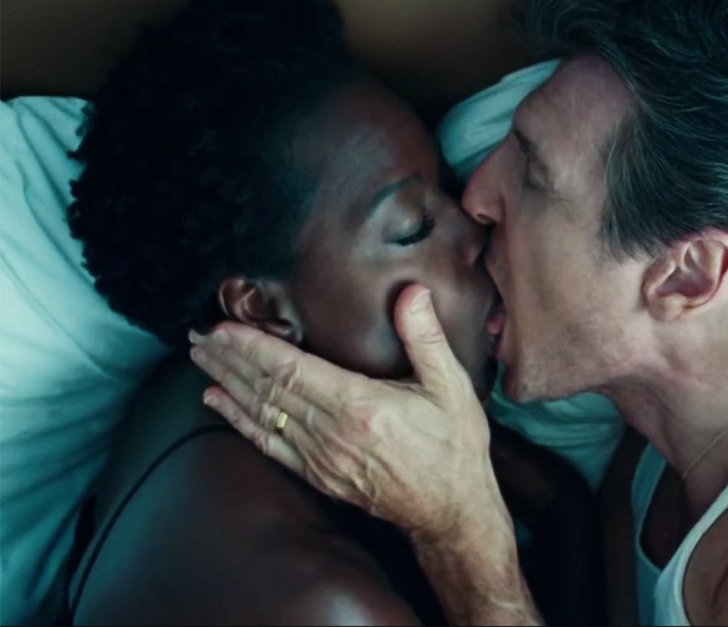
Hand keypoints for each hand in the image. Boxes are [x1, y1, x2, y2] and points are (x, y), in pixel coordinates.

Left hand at [189, 284, 502, 541]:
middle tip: (198, 335)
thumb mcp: (451, 387)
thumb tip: (411, 292)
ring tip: (201, 359)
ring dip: (228, 383)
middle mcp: (331, 432)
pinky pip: (269, 444)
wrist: (450, 509)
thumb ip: (426, 338)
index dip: (253, 346)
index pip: (291, 369)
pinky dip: (239, 422)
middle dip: (229, 359)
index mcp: (359, 405)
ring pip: (262, 414)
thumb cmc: (453, 446)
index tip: (224, 327)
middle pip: (266, 389)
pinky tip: (217, 402)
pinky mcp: (319, 475)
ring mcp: (321, 457)